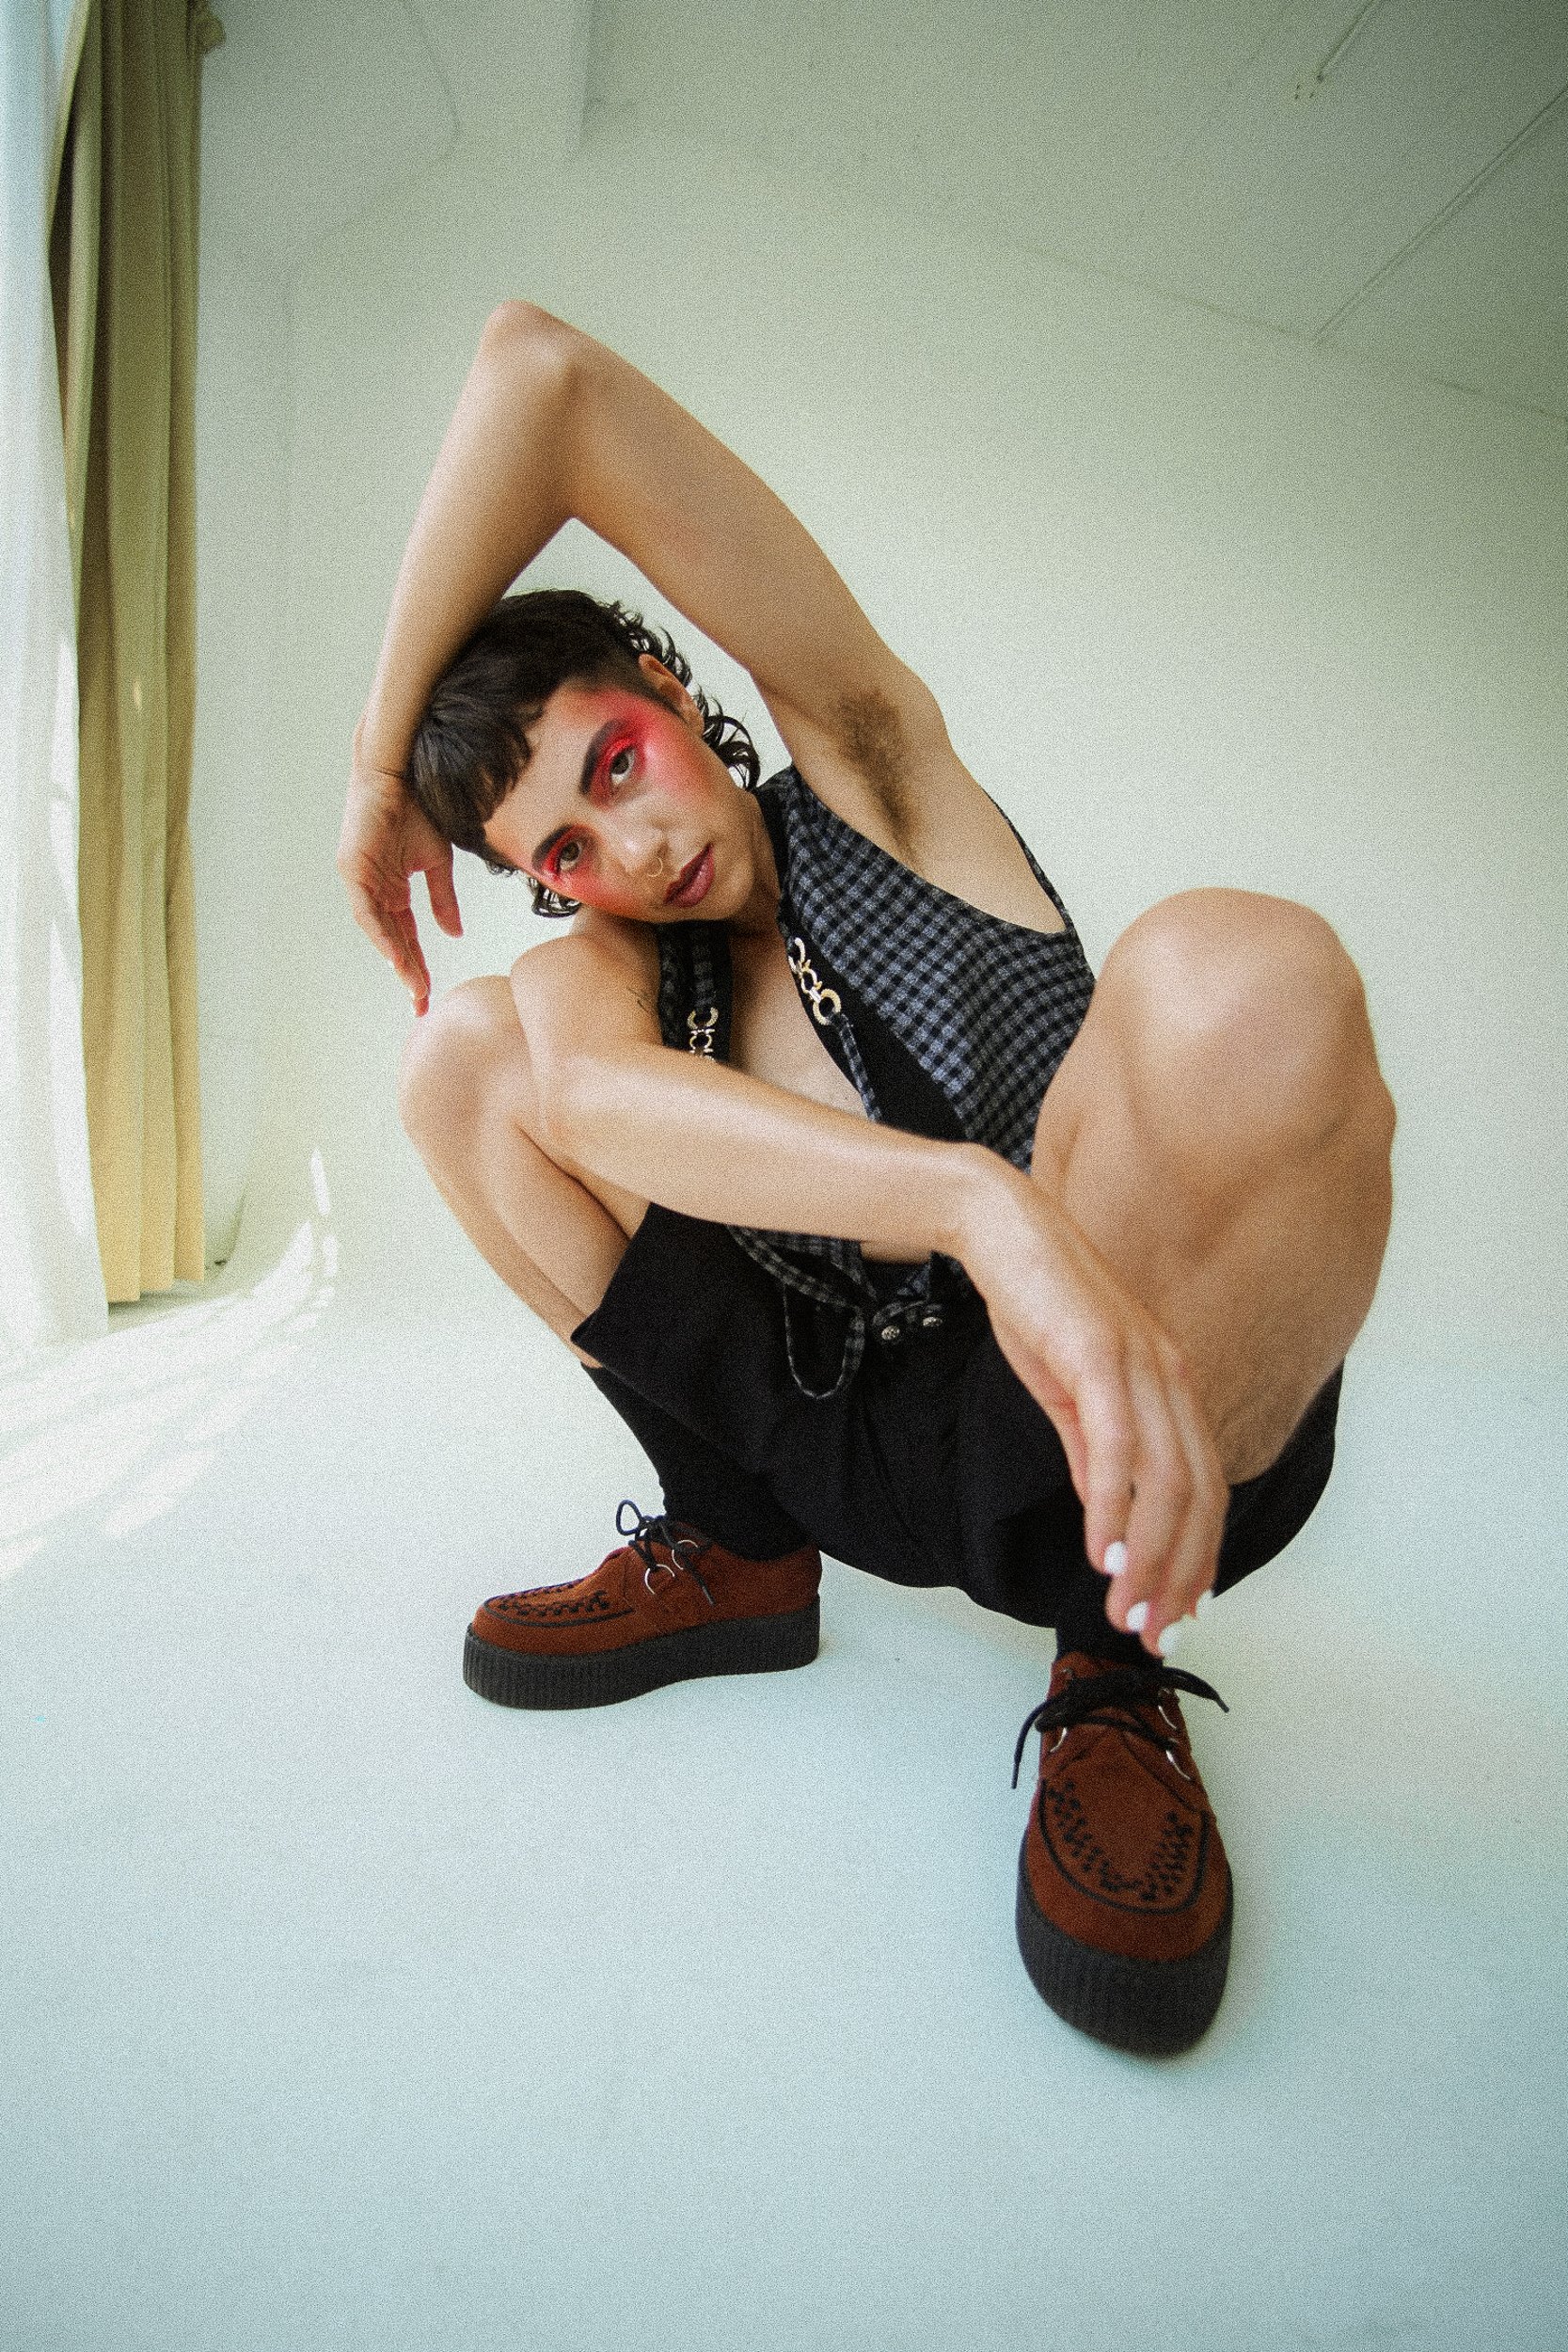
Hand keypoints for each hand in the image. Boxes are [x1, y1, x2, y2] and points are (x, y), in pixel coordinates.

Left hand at [338, 724, 462, 1014]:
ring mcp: (361, 881)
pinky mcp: (353, 869)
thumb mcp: (437, 862)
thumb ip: (442, 900)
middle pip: (392, 940)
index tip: (428, 995)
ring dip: (396, 959)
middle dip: (408, 972)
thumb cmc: (417, 809)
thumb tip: (453, 934)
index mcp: (393, 890)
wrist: (399, 772)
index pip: (406, 936)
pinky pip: (367, 909)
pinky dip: (381, 933)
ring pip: (379, 930)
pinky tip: (395, 954)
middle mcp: (374, 891)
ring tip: (413, 984)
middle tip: (421, 1004)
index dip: (417, 965)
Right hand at [955, 1162, 1227, 1659]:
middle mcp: (1172, 1375)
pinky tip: (1100, 1552)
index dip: (1200, 1555)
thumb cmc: (1036, 1303)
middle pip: (1198, 1494)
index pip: (1206, 1486)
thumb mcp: (1071, 1391)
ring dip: (1150, 1556)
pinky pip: (1116, 1447)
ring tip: (1127, 1609)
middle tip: (1154, 1630)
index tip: (1180, 1612)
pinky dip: (1112, 1508)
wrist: (1001, 1228)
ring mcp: (1140, 1363)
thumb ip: (1095, 1450)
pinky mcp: (1098, 1355)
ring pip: (1166, 1481)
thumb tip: (1109, 1514)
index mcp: (1172, 1384)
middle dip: (1180, 1574)